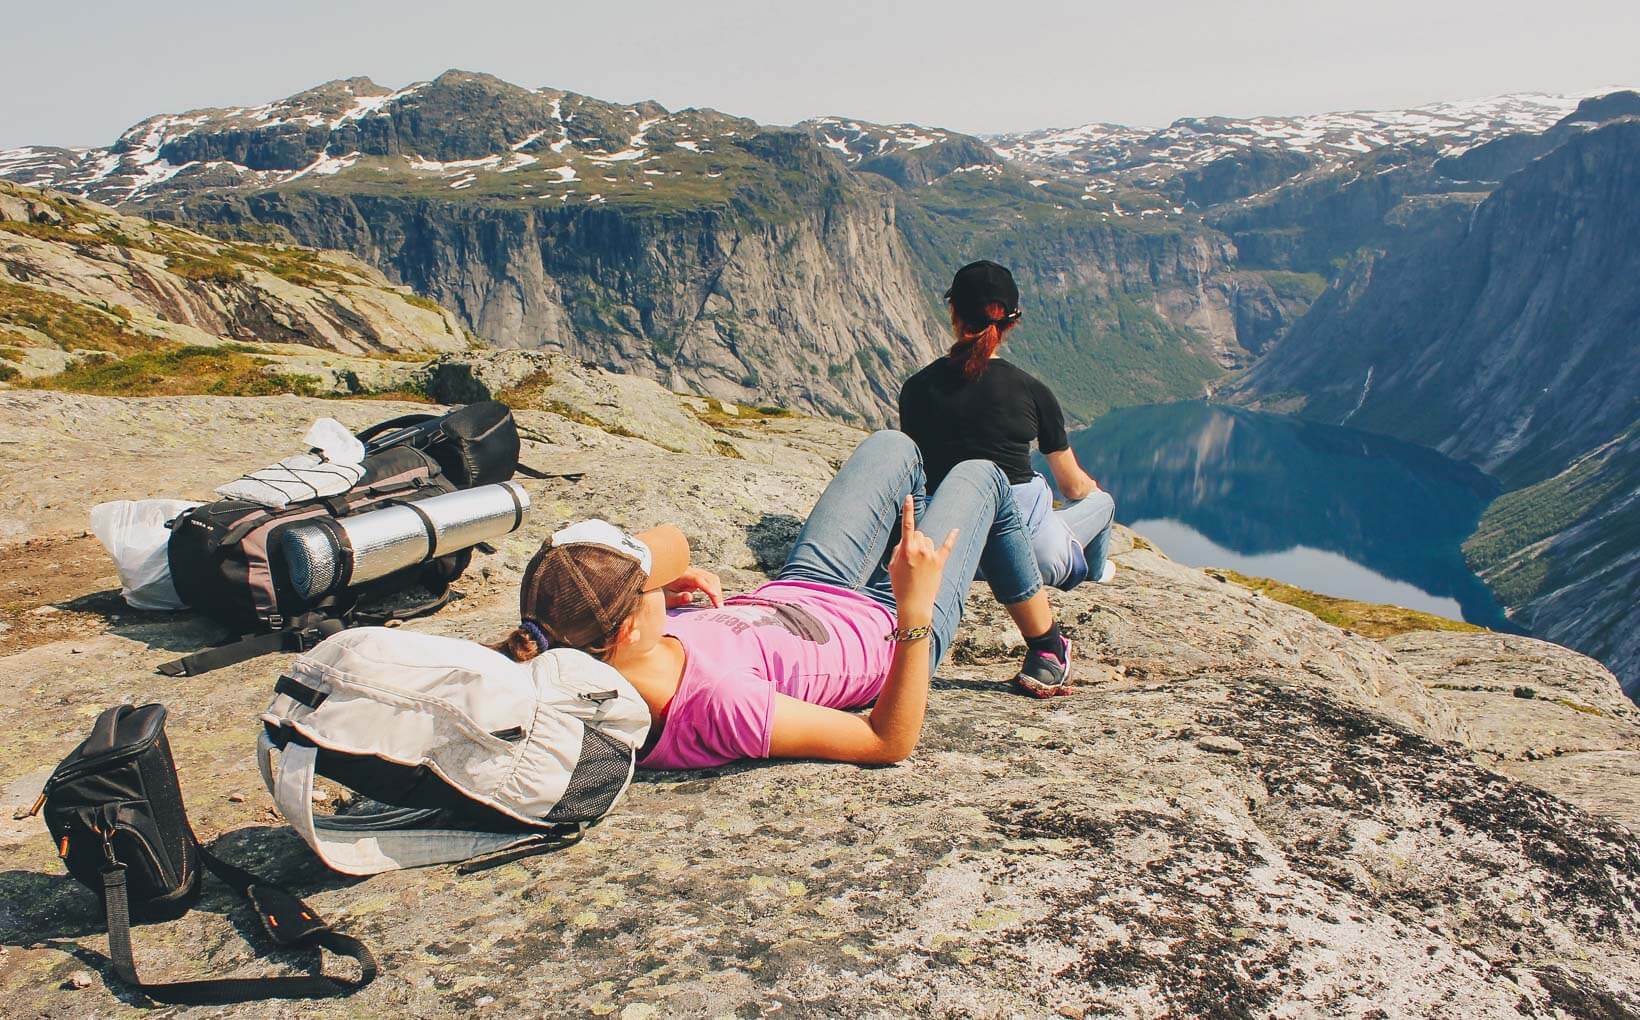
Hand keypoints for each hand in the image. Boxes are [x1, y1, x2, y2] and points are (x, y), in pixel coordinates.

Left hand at [664, 566, 723, 607]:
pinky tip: (715, 600)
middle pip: (709, 578)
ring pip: (712, 579)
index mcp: (682, 575)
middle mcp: (691, 571)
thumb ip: (678, 598)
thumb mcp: (667, 597)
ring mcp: (696, 573)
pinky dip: (715, 589)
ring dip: (717, 591)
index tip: (715, 597)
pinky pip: (711, 581)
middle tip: (718, 608)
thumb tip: (689, 597)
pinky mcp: (699, 576)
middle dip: (716, 592)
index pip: (698, 579)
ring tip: (718, 605)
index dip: (707, 588)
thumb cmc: (662, 591)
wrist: (659, 581)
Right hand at [887, 495, 956, 622]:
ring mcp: (932, 556)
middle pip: (919, 534)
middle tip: (909, 557)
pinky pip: (947, 546)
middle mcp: (921, 550)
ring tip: (919, 563)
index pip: (907, 525)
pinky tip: (956, 529)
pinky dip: (951, 537)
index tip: (909, 496)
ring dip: (924, 546)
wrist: (915, 604)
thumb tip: (906, 541)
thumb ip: (898, 550)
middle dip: (914, 540)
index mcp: (906, 550)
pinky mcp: (940, 563)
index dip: (908, 510)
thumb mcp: (892, 566)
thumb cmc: (900, 585)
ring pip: (928, 540)